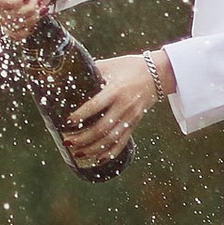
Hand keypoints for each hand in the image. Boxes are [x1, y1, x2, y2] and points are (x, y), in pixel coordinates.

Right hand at [0, 0, 59, 38]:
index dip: (12, 2)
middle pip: (5, 15)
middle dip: (26, 10)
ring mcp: (1, 14)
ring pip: (11, 25)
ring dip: (31, 17)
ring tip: (41, 6)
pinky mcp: (10, 24)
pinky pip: (15, 34)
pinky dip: (29, 27)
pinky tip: (36, 16)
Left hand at [64, 50, 164, 165]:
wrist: (157, 73)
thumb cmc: (129, 66)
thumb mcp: (109, 65)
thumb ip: (91, 71)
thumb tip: (67, 75)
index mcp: (116, 90)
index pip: (96, 105)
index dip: (81, 115)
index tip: (67, 122)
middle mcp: (124, 105)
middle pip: (102, 128)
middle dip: (83, 138)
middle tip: (67, 141)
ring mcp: (131, 117)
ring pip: (111, 139)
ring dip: (93, 149)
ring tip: (77, 153)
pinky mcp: (135, 123)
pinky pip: (122, 142)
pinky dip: (110, 153)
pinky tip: (98, 159)